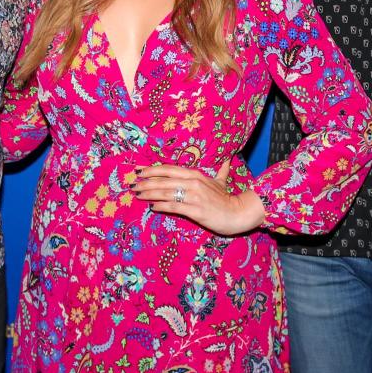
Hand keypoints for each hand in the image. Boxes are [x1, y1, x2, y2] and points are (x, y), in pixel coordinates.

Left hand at [134, 161, 265, 235]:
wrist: (238, 213)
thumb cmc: (227, 199)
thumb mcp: (222, 181)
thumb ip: (222, 170)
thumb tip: (228, 159)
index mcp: (195, 174)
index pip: (169, 169)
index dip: (152, 170)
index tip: (139, 171)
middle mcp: (193, 182)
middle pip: (164, 180)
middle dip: (146, 182)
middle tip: (133, 185)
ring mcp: (194, 196)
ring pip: (166, 192)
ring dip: (149, 193)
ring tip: (138, 195)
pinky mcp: (195, 210)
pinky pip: (174, 206)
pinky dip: (161, 206)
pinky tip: (152, 207)